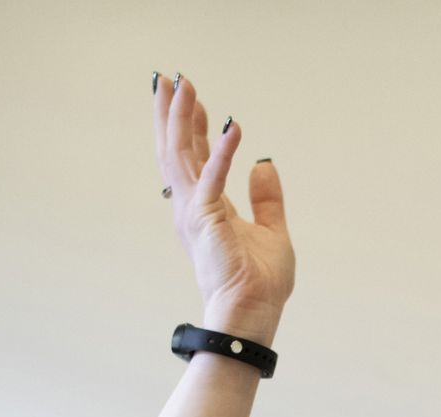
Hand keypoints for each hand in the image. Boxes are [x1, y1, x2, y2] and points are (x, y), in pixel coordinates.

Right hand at [151, 73, 294, 327]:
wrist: (252, 314)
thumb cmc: (259, 283)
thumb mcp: (272, 232)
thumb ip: (267, 198)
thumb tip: (264, 164)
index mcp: (205, 210)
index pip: (195, 159)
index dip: (193, 126)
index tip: (193, 97)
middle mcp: (192, 207)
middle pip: (176, 150)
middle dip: (172, 112)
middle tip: (168, 78)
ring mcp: (194, 212)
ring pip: (181, 154)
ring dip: (183, 117)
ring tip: (183, 84)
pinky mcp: (205, 219)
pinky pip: (213, 176)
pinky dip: (223, 149)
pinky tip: (232, 124)